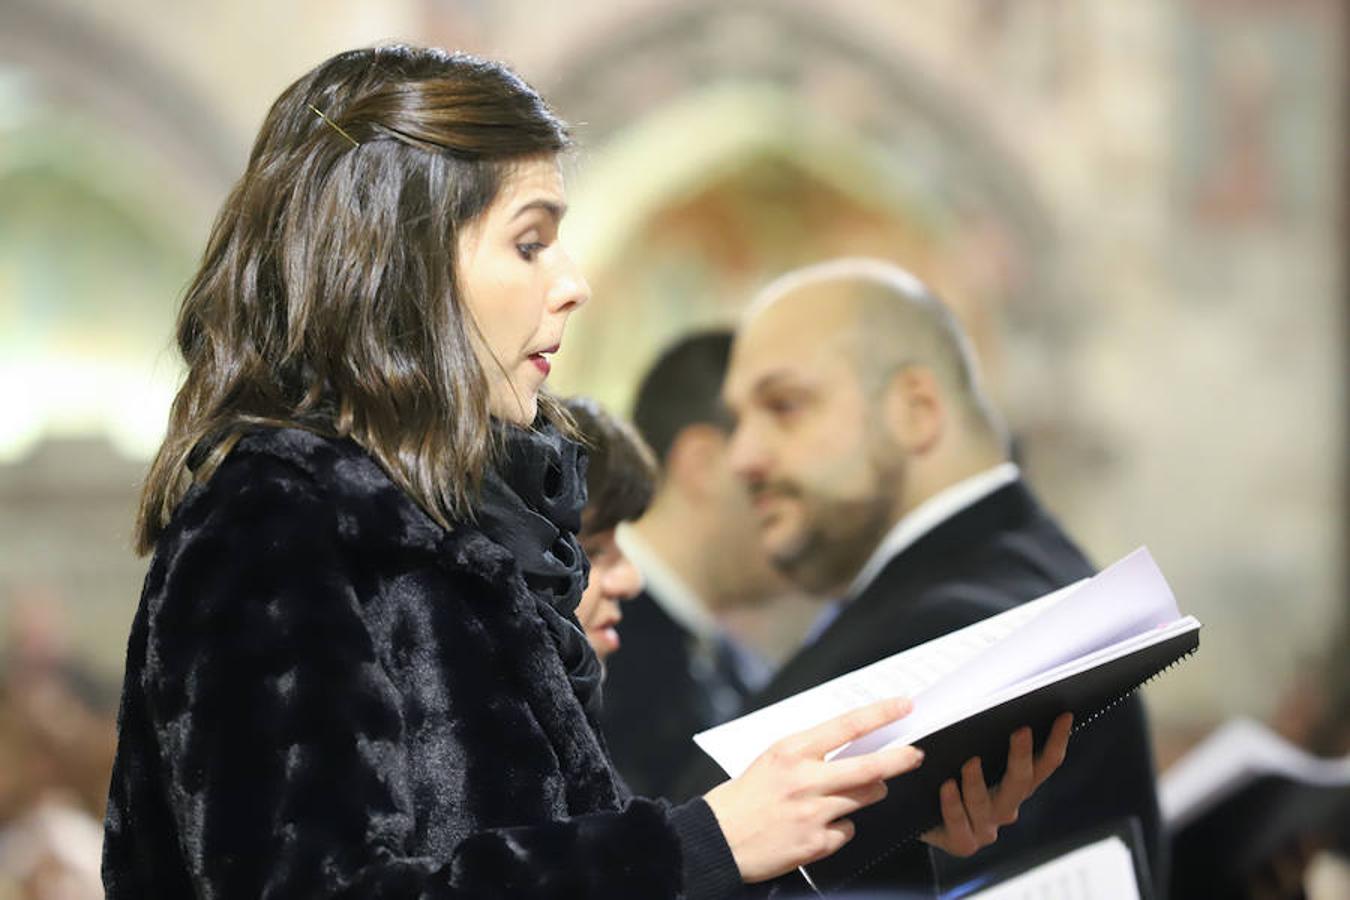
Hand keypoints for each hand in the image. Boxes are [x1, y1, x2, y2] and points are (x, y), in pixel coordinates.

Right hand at [703, 697, 924, 882]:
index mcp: (792, 751)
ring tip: (855, 792)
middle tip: (916, 754)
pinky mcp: (816, 843)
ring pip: (864, 798)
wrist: (717, 839)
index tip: (904, 706)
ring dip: (868, 793)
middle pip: (870, 767)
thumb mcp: (772, 759)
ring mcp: (813, 813)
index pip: (847, 726)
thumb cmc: (743, 797)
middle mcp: (805, 780)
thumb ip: (810, 752)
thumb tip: (851, 746)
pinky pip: (847, 830)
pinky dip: (840, 826)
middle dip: (900, 759)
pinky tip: (818, 826)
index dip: (881, 714)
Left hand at [921, 712, 1072, 856]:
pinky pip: (959, 822)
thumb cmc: (943, 775)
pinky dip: (953, 803)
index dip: (1056, 741)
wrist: (917, 815)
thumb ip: (982, 735)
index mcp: (1015, 787)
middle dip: (1021, 756)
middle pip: (1021, 783)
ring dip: (978, 781)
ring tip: (970, 761)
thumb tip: (990, 698)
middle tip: (1020, 731)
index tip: (1063, 716)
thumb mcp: (965, 752)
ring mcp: (986, 828)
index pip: (1044, 764)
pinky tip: (946, 786)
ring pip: (986, 803)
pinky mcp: (962, 842)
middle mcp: (1006, 808)